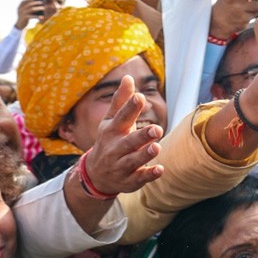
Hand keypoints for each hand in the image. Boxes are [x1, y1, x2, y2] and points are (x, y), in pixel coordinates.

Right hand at [15, 0, 43, 28]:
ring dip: (38, 8)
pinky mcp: (25, 18)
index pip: (23, 1)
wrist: (20, 25)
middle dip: (36, 3)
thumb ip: (28, 8)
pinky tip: (42, 16)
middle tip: (41, 2)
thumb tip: (37, 5)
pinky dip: (38, 16)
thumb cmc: (24, 18)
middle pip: (29, 4)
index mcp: (19, 7)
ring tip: (43, 8)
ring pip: (32, 9)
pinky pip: (32, 16)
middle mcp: (20, 9)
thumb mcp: (24, 12)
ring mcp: (23, 13)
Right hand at [81, 76, 163, 193]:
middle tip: (156, 128)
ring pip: (133, 160)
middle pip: (129, 142)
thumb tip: (129, 77)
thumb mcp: (111, 121)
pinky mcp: (129, 180)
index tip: (140, 97)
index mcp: (112, 130)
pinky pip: (139, 178)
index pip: (121, 117)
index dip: (130, 107)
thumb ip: (122, 100)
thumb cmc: (109, 140)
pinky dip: (148, 175)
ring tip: (157, 147)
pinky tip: (160, 169)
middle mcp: (115, 148)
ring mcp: (121, 165)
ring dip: (145, 154)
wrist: (96, 174)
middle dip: (142, 136)